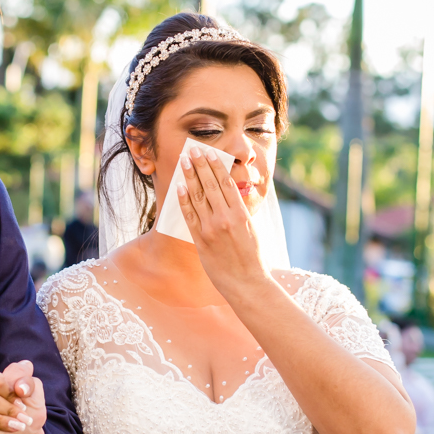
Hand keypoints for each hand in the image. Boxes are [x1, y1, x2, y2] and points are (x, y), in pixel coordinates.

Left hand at [178, 146, 271, 298]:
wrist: (247, 283)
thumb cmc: (253, 258)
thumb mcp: (252, 229)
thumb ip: (240, 211)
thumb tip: (230, 194)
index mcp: (241, 213)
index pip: (226, 183)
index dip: (216, 166)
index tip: (209, 153)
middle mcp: (225, 218)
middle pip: (209, 185)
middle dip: (200, 165)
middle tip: (192, 150)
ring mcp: (211, 229)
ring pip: (198, 197)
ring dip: (190, 177)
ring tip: (184, 162)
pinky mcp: (201, 241)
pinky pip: (190, 216)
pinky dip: (184, 201)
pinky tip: (180, 188)